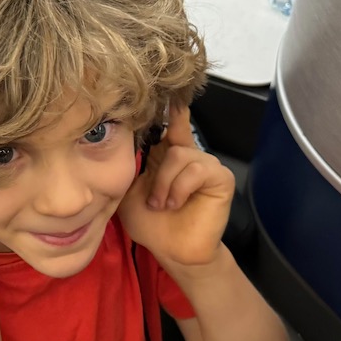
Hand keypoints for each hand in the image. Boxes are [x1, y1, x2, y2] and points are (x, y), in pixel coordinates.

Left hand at [118, 106, 234, 273]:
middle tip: (153, 201)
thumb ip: (128, 164)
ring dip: (165, 185)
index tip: (168, 88)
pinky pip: (196, 169)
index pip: (168, 123)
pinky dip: (180, 188)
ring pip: (180, 155)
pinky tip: (177, 203)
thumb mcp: (128, 190)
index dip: (169, 107)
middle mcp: (188, 155)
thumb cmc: (150, 223)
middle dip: (156, 174)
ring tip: (163, 205)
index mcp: (166, 155)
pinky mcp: (220, 178)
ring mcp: (206, 164)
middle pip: (170, 141)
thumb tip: (120, 138)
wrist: (172, 251)